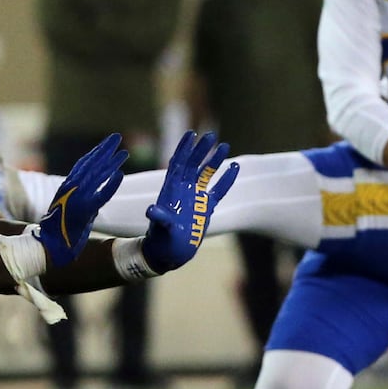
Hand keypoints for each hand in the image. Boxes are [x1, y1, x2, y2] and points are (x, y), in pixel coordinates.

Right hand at [36, 133, 126, 266]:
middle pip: (90, 164)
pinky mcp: (84, 210)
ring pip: (96, 176)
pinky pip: (100, 195)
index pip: (82, 164)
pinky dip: (110, 185)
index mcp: (66, 186)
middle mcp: (71, 188)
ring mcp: (77, 198)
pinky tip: (120, 175)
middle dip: (104, 149)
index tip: (107, 143)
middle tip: (117, 137)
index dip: (95, 152)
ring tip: (125, 153)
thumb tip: (99, 192)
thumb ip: (84, 198)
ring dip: (111, 163)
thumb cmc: (61, 229)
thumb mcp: (72, 208)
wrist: (50, 244)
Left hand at [140, 130, 237, 272]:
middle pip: (193, 164)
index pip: (177, 164)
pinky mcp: (206, 208)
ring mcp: (195, 198)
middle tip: (210, 135)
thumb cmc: (161, 242)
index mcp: (171, 191)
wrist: (169, 254)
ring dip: (215, 160)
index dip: (183, 149)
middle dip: (201, 150)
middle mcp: (183, 190)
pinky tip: (235, 167)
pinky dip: (227, 179)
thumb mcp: (160, 230)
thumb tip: (151, 210)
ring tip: (225, 146)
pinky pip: (218, 190)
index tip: (191, 134)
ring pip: (206, 174)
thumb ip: (160, 219)